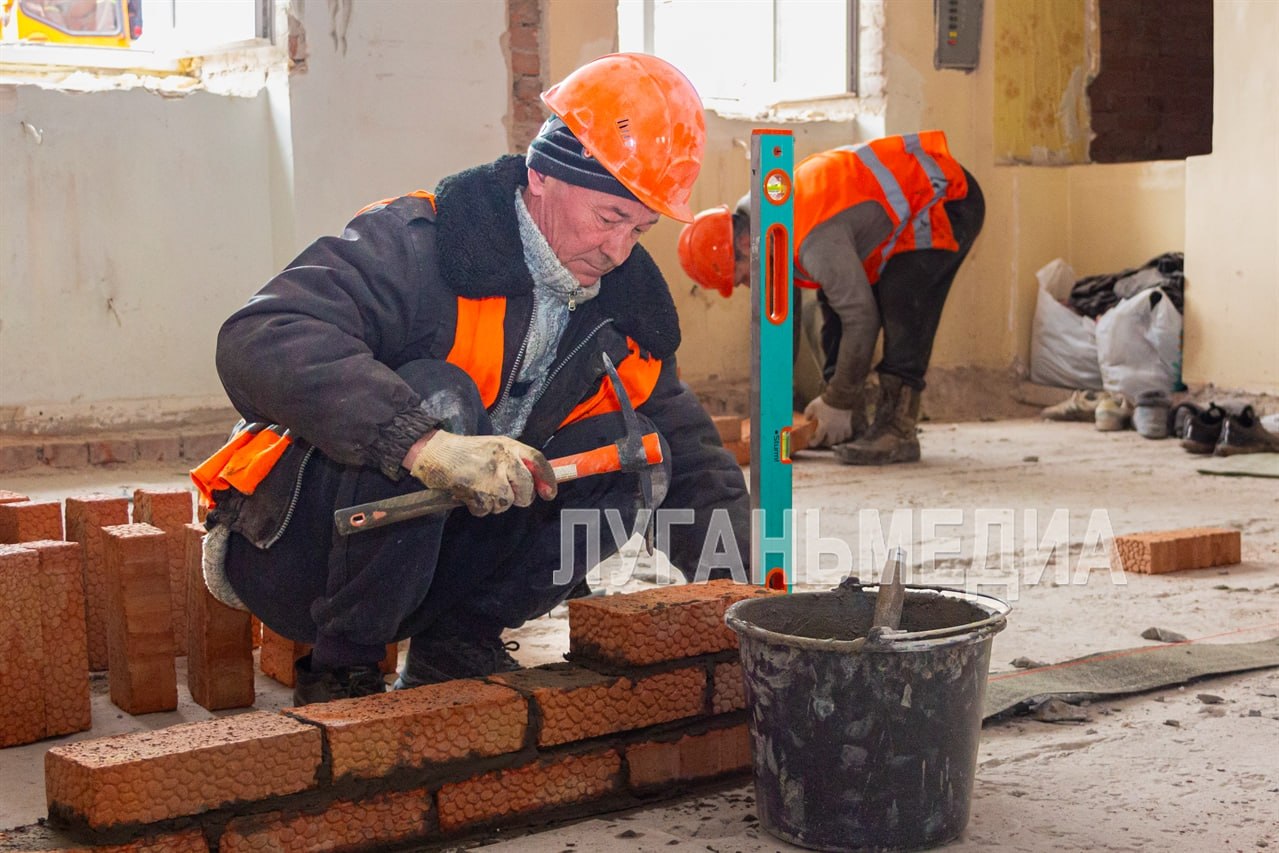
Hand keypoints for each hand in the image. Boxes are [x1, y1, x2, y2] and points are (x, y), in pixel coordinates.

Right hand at [406, 431, 556, 516]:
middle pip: (526, 488)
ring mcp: (489, 475)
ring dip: (495, 503)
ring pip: (506, 503)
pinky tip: (470, 494)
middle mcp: (503, 458)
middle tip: (506, 494)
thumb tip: (540, 484)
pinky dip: (479, 508)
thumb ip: (517, 461)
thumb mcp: (496, 447)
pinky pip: (486, 510)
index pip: (537, 461)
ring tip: (481, 489)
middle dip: (520, 498)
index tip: (549, 494)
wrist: (435, 452)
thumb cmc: (467, 452)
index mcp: (509, 446)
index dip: (548, 479)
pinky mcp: (475, 490)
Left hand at [804, 395, 854, 447]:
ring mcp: (841, 427)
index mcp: (824, 426)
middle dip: (825, 442)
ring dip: (834, 440)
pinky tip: (841, 433)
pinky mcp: (848, 424)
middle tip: (822, 440)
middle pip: (830, 442)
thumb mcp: (812, 406)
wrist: (839, 397)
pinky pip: (848, 434)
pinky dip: (844, 435)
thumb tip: (807, 419)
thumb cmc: (825, 402)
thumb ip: (808, 414)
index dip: (814, 442)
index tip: (811, 443)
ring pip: (839, 439)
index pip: (818, 439)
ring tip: (831, 437)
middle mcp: (833, 429)